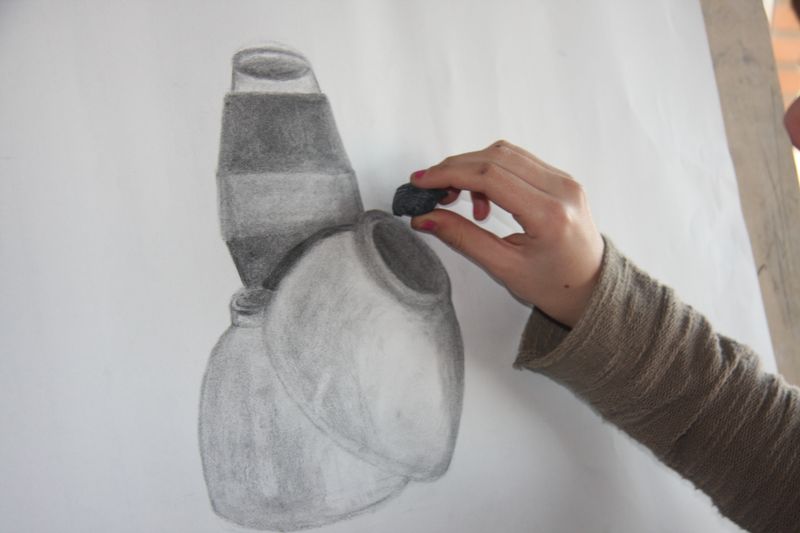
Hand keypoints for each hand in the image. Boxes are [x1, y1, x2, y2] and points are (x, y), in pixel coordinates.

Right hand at [409, 140, 604, 326]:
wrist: (591, 288)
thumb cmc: (553, 285)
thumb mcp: (504, 268)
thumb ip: (463, 238)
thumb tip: (425, 218)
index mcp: (549, 215)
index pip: (490, 176)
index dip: (449, 174)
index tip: (420, 182)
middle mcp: (561, 189)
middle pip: (496, 157)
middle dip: (455, 168)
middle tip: (428, 189)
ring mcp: (565, 179)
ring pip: (506, 153)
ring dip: (471, 167)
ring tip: (454, 198)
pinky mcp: (561, 178)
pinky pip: (518, 160)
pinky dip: (490, 170)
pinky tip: (481, 199)